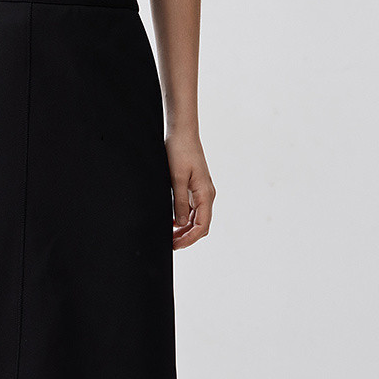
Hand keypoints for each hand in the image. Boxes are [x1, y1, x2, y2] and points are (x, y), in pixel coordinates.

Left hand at [166, 130, 214, 248]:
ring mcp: (202, 192)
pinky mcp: (196, 189)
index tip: (176, 245)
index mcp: (205, 194)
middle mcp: (207, 195)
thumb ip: (180, 202)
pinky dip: (184, 219)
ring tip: (171, 236)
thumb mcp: (177, 178)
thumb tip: (181, 223)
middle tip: (171, 244)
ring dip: (185, 230)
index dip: (189, 239)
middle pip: (201, 226)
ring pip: (197, 219)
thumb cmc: (180, 151)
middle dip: (187, 237)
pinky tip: (173, 222)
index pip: (202, 226)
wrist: (182, 133)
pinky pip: (193, 210)